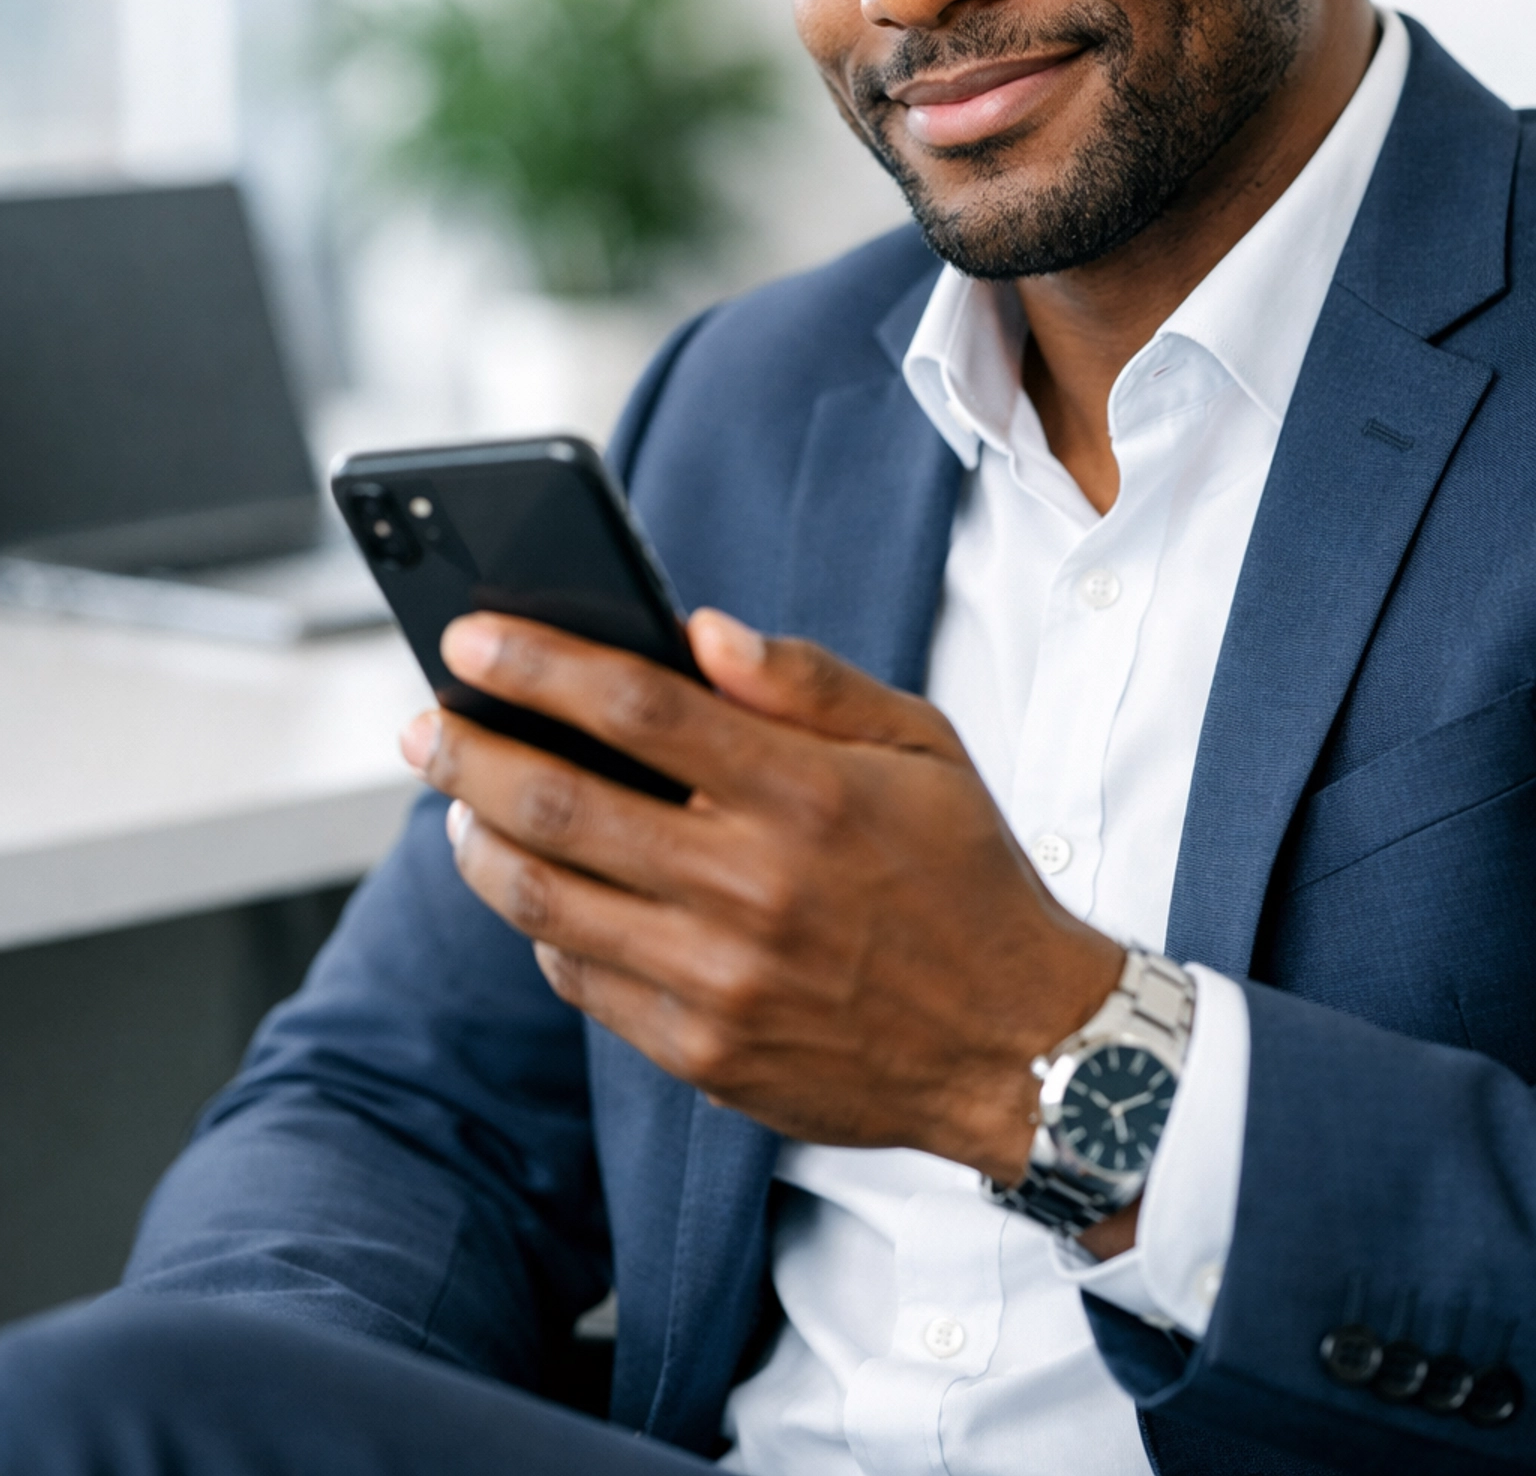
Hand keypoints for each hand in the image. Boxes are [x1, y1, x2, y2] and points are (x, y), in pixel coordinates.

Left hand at [400, 609, 1123, 1183]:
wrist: (1021, 1048)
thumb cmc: (965, 874)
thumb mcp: (922, 745)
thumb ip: (807, 682)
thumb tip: (699, 626)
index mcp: (803, 793)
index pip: (635, 706)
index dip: (536, 664)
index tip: (468, 637)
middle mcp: (750, 887)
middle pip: (558, 802)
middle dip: (466, 751)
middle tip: (421, 724)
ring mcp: (718, 982)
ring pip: (544, 900)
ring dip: (478, 841)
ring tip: (458, 802)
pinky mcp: (703, 1056)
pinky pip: (581, 980)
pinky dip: (542, 924)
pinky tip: (539, 886)